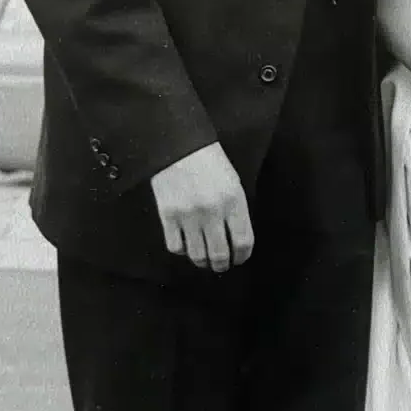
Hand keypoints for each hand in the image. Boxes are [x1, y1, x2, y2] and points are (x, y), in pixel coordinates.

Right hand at [150, 142, 253, 271]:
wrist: (178, 146)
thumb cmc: (210, 162)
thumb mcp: (233, 183)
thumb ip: (236, 211)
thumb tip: (236, 240)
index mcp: (234, 201)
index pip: (243, 241)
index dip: (243, 256)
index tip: (240, 259)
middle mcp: (212, 211)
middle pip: (220, 254)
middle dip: (223, 264)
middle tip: (221, 265)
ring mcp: (188, 215)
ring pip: (198, 255)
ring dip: (203, 262)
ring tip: (205, 260)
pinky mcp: (167, 216)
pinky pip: (176, 246)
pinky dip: (182, 251)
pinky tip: (186, 245)